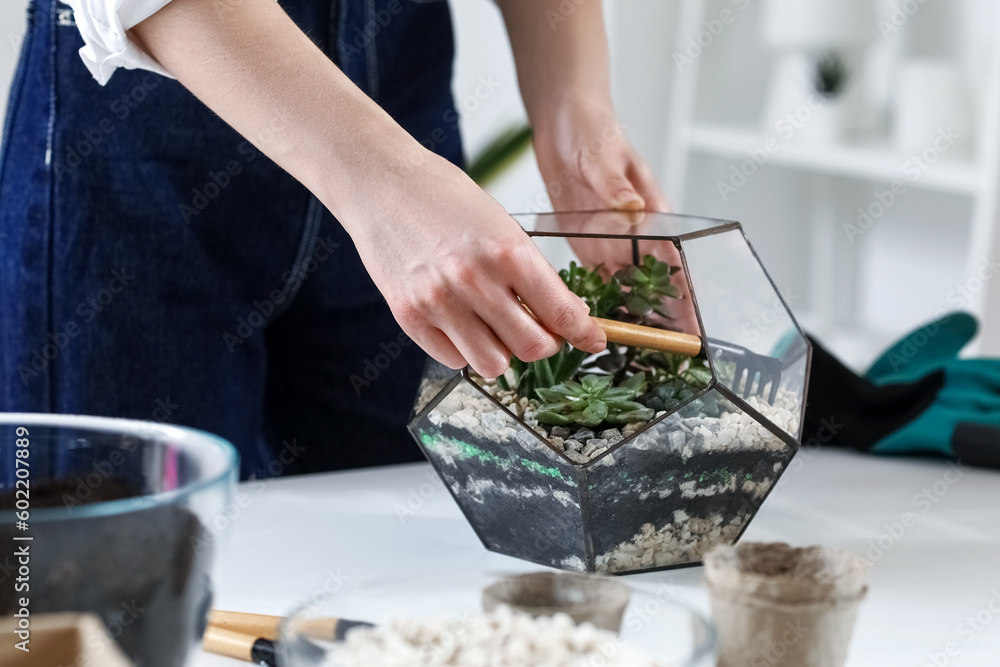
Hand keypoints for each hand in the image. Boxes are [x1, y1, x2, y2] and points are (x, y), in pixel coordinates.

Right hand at [350, 150, 606, 378]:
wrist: (381, 183)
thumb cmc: (444, 196)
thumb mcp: (501, 224)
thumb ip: (529, 272)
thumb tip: (561, 317)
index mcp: (507, 251)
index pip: (561, 312)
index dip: (585, 333)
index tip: (594, 339)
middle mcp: (474, 281)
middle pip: (531, 348)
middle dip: (544, 344)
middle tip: (539, 331)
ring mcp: (438, 302)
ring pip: (494, 364)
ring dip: (503, 352)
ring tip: (495, 327)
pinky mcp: (409, 315)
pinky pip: (453, 360)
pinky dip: (465, 350)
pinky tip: (461, 323)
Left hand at [532, 103, 699, 335]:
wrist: (563, 122)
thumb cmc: (593, 130)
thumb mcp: (603, 156)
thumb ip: (616, 186)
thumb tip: (631, 208)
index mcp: (650, 213)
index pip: (674, 263)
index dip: (685, 297)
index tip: (692, 328)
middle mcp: (634, 233)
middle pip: (654, 284)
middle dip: (660, 318)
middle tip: (664, 354)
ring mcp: (610, 240)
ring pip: (625, 287)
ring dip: (629, 314)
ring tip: (632, 349)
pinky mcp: (587, 241)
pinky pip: (594, 278)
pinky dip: (596, 301)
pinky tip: (593, 323)